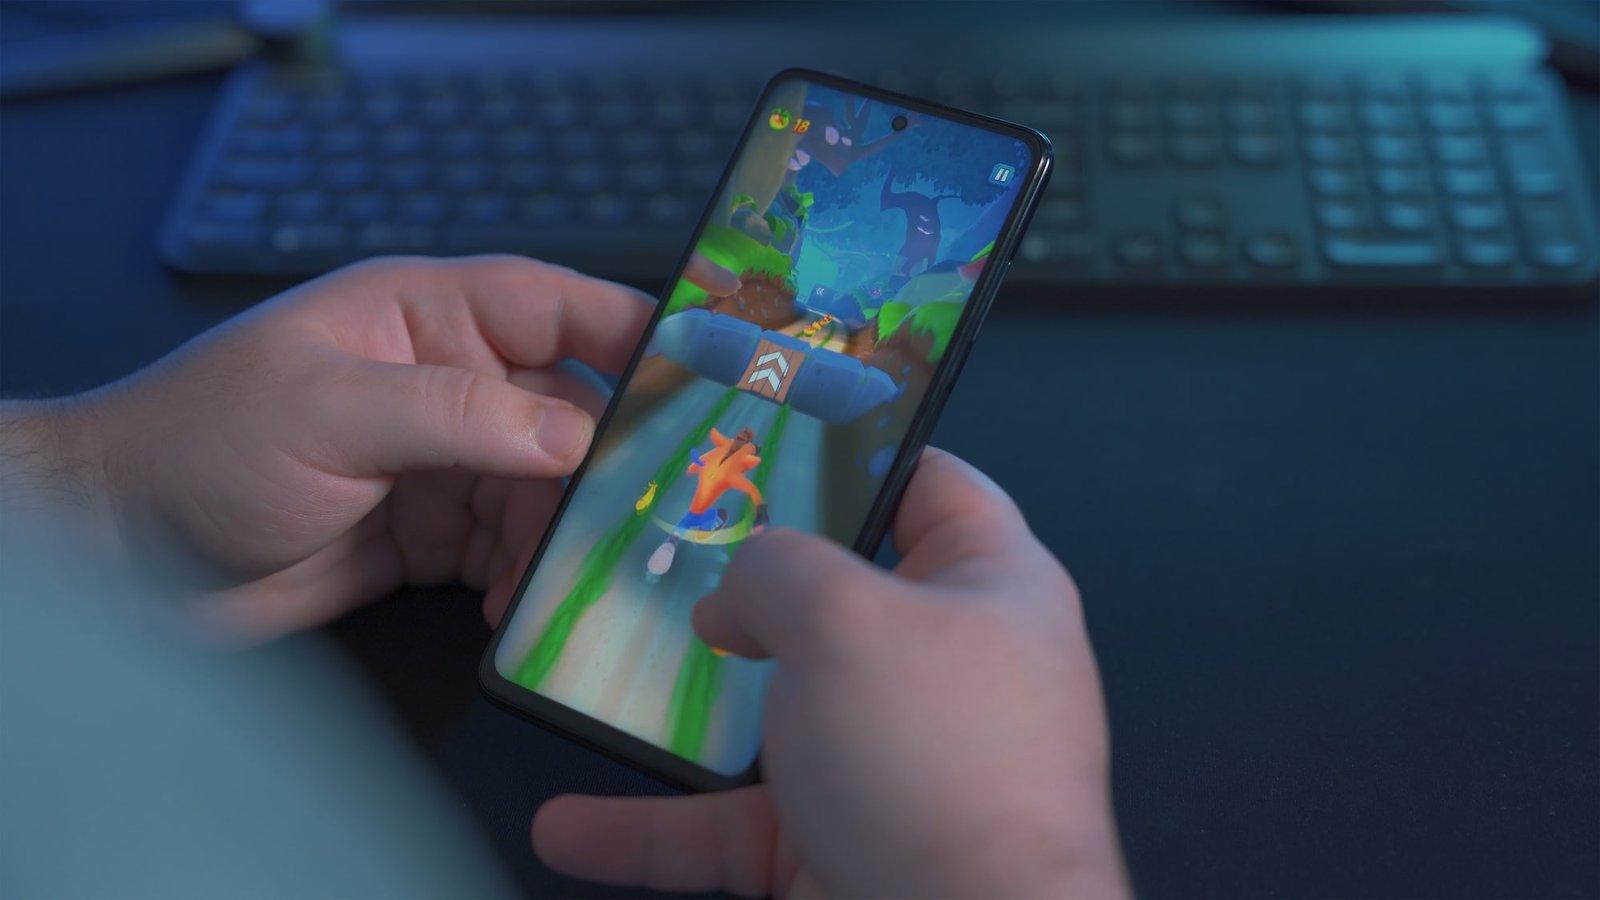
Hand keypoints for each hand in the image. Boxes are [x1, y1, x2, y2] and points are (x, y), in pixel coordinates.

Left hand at [40, 255, 650, 639]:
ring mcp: (441, 461)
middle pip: (570, 409)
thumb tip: (573, 433)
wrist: (117, 551)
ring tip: (575, 575)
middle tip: (654, 509)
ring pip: (548, 490)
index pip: (555, 306)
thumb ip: (458, 413)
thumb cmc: (200, 444)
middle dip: (610, 461)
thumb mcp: (330, 409)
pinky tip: (522, 605)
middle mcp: (446, 383)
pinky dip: (528, 578)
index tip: (706, 373)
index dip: (635, 332)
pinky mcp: (431, 534)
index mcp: (423, 316)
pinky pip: (511, 550)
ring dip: (567, 535)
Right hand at [530, 449, 1125, 897]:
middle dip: (746, 584)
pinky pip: (735, 826)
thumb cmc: (940, 768)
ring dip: (684, 710)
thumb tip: (742, 591)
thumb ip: (777, 568)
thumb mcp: (844, 619)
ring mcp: (896, 766)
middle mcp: (951, 672)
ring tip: (604, 676)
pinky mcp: (846, 848)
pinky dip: (653, 829)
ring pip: (774, 717)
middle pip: (837, 600)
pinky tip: (572, 825)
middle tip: (667, 546)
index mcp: (991, 588)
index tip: (771, 434)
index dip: (856, 451)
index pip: (929, 484)